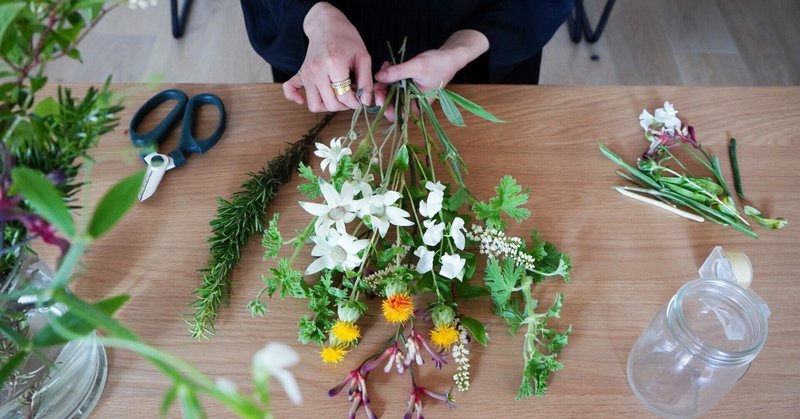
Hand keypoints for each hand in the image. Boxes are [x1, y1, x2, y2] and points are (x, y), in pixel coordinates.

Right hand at [283, 3, 372, 111]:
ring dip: (327, 106)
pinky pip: (289, 90)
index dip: (356, 102)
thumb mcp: (363, 57)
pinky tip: (304, 99)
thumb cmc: (346, 39)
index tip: (361, 98)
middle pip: (330, 104)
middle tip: (351, 95)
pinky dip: (296, 98)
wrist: (326, 25)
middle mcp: (317, 70)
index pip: (344, 97)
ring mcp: (306, 73)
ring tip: (337, 96)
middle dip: (344, 105)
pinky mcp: (300, 73)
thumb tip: (365, 102)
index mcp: (334, 64)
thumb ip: (366, 81)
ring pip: (314, 105)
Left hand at [374, 30, 488, 120]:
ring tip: (385, 66)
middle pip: (392, 103)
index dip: (385, 108)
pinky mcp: (408, 85)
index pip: (397, 115)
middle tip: (378, 77)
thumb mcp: (417, 66)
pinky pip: (395, 84)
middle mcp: (413, 102)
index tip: (379, 94)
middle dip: (383, 90)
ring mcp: (410, 94)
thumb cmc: (438, 64)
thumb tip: (378, 77)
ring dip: (385, 81)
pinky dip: (390, 76)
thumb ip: (398, 72)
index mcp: (418, 105)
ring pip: (391, 92)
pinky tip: (388, 66)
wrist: (450, 56)